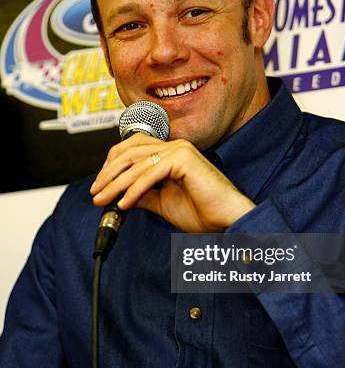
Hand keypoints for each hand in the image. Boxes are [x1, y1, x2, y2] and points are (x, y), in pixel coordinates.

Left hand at [90, 133, 254, 231]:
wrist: (225, 220)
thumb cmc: (203, 212)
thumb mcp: (162, 202)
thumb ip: (143, 194)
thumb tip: (119, 194)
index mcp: (171, 153)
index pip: (133, 148)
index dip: (112, 164)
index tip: (100, 185)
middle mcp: (174, 147)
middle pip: (130, 151)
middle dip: (108, 173)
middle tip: (96, 192)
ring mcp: (179, 150)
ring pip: (137, 162)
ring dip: (116, 183)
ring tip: (103, 200)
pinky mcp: (183, 160)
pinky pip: (150, 173)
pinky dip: (133, 189)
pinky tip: (124, 203)